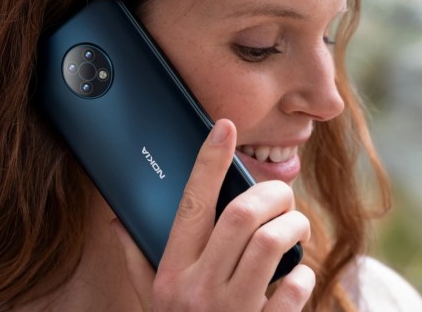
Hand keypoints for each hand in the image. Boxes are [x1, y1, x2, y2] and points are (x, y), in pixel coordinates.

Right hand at [111, 119, 313, 310]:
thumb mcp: (151, 300)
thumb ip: (135, 258)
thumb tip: (117, 221)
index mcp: (173, 272)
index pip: (191, 203)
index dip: (208, 161)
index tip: (224, 128)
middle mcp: (200, 287)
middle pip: (241, 216)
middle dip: (272, 194)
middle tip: (282, 195)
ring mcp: (234, 309)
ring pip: (274, 242)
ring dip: (295, 224)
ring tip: (296, 224)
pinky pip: (295, 287)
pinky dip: (303, 273)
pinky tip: (296, 274)